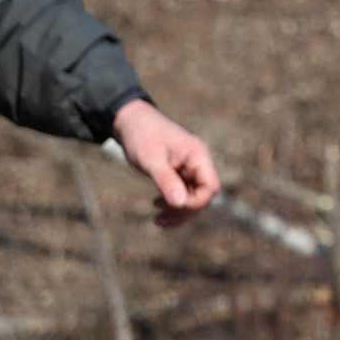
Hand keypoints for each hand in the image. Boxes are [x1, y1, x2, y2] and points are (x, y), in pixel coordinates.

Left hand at [111, 95, 220, 225]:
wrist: (129, 119)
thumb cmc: (140, 134)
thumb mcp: (151, 159)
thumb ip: (166, 180)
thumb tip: (180, 204)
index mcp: (198, 155)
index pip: (210, 187)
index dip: (195, 202)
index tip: (171, 206)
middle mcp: (198, 162)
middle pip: (203, 196)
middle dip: (184, 211)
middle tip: (159, 219)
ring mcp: (189, 168)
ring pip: (192, 197)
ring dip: (177, 211)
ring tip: (157, 220)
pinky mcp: (178, 172)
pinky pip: (182, 193)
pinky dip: (172, 203)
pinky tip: (156, 207)